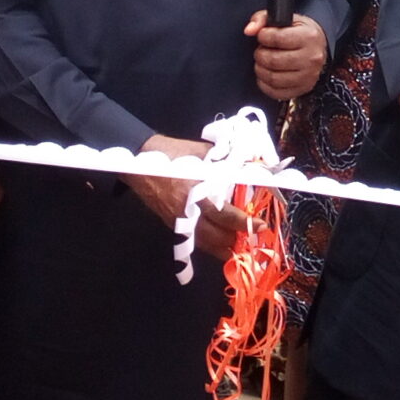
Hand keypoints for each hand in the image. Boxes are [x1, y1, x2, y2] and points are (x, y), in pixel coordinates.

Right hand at [129, 133, 245, 258]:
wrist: (137, 160)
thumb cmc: (171, 154)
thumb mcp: (200, 152)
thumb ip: (225, 161)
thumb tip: (250, 164)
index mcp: (195, 191)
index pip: (224, 214)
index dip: (244, 222)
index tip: (262, 225)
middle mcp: (187, 211)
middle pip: (216, 237)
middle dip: (237, 240)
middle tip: (254, 236)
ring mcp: (177, 221)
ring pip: (205, 244)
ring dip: (225, 247)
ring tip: (242, 245)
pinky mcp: (171, 224)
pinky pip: (194, 241)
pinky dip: (210, 245)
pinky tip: (220, 245)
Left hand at [245, 11, 327, 100]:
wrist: (318, 47)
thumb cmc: (300, 33)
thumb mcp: (285, 19)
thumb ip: (262, 19)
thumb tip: (249, 30)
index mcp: (309, 36)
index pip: (277, 38)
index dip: (263, 36)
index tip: (263, 36)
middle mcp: (311, 58)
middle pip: (273, 60)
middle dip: (260, 54)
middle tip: (262, 50)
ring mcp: (308, 76)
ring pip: (273, 78)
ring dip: (261, 70)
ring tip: (263, 62)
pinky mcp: (303, 89)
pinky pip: (276, 93)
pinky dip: (265, 85)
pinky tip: (266, 74)